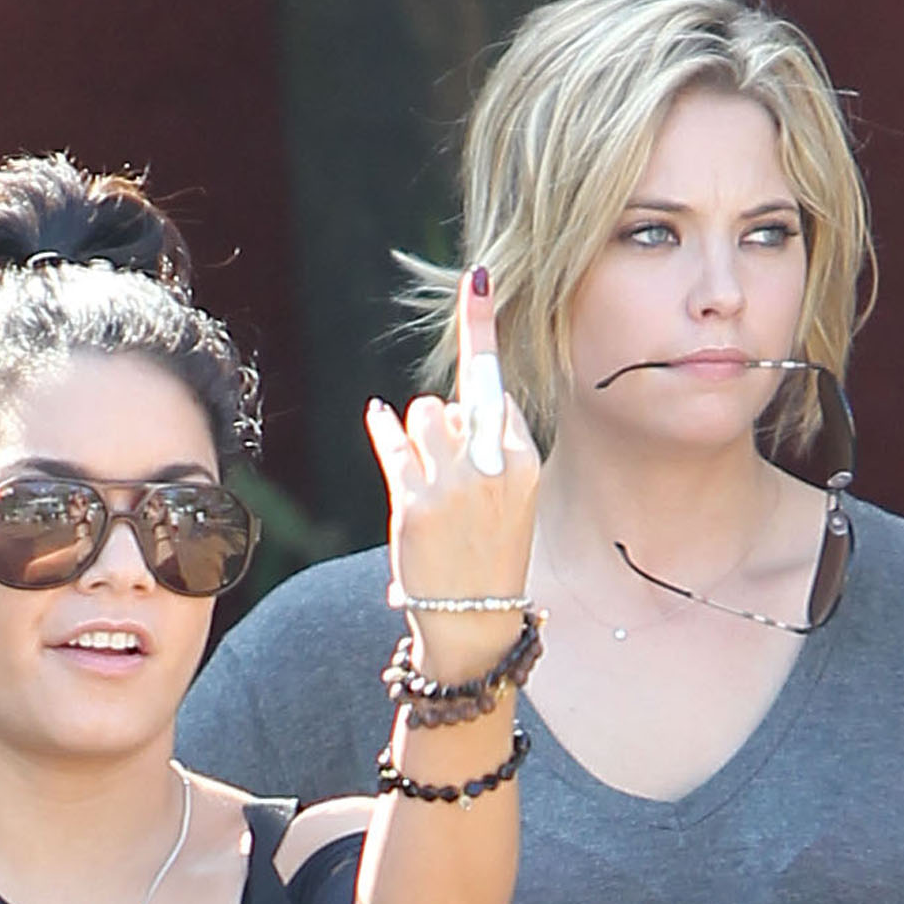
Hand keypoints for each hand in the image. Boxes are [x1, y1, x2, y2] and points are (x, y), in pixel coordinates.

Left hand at [365, 270, 539, 679]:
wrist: (474, 624)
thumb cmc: (489, 556)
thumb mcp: (509, 497)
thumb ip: (493, 442)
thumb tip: (465, 392)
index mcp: (524, 461)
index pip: (495, 387)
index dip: (482, 334)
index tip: (478, 279)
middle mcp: (492, 468)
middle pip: (458, 399)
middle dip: (447, 425)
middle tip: (453, 477)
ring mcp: (453, 485)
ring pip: (425, 413)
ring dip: (419, 433)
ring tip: (429, 477)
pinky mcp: (413, 503)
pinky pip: (392, 441)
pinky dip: (384, 428)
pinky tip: (379, 419)